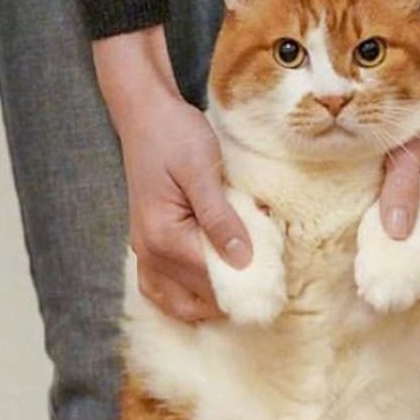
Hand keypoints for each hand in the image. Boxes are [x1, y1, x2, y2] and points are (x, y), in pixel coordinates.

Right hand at [93, 27, 251, 321]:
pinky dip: (184, 299)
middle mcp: (150, 252)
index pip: (210, 282)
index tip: (274, 286)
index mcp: (165, 236)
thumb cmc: (175, 135)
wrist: (145, 114)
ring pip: (178, 304)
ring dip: (208, 306)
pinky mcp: (147, 246)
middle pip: (197, 299)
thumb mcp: (202, 170)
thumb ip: (220, 217)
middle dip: (230, 299)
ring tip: (239, 293)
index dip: (244, 288)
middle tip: (263, 289)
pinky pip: (160, 290)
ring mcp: (145, 252)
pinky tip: (207, 295)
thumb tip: (242, 260)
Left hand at [379, 40, 419, 298]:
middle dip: (409, 285)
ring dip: (410, 277)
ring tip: (375, 276)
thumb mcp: (406, 151)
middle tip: (370, 290)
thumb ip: (401, 188)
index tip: (376, 289)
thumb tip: (395, 233)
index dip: (410, 280)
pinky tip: (387, 260)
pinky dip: (413, 264)